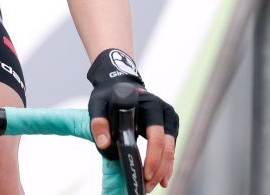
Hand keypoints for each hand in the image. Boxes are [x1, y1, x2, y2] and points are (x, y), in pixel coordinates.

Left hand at [87, 49, 178, 192]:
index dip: (152, 158)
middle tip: (145, 186)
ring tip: (149, 186)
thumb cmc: (109, 95)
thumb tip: (104, 145)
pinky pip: (170, 149)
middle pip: (166, 147)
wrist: (120, 84)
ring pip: (170, 150)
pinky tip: (161, 179)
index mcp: (150, 105)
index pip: (156, 136)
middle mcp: (164, 111)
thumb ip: (98, 122)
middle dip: (158, 169)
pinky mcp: (169, 126)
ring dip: (162, 170)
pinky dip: (165, 165)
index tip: (144, 174)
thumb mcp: (98, 104)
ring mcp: (169, 119)